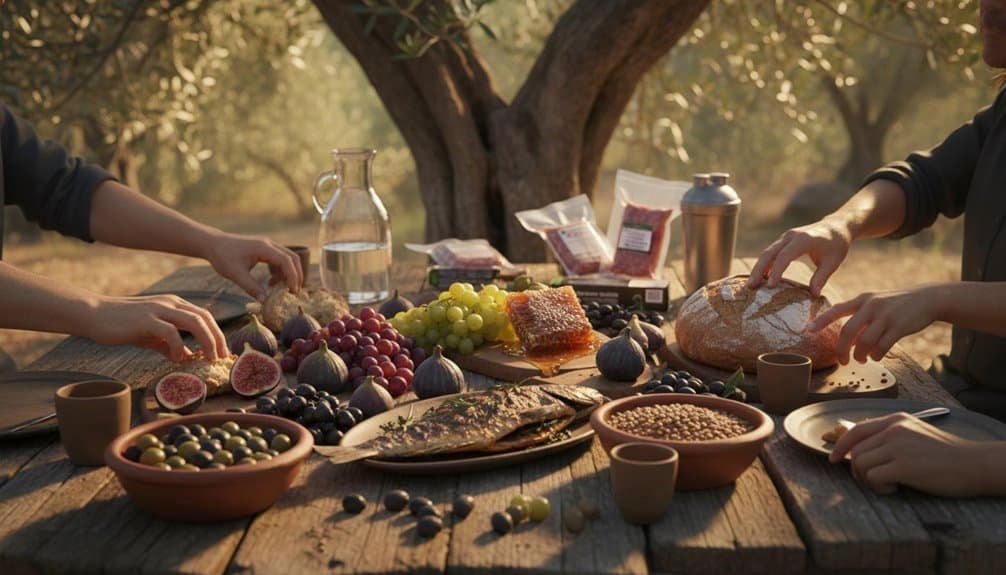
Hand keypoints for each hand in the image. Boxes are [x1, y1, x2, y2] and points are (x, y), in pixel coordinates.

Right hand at [86, 295, 227, 361]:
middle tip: (222, 358)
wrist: (95, 315)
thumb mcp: (152, 335)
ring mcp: (159, 309)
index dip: (217, 334)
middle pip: (205, 318)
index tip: (223, 353)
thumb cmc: (123, 326)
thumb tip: (186, 357)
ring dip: (207, 341)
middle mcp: (171, 303)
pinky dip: (179, 346)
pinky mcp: (146, 319)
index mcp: (175, 304)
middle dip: (218, 338)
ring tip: (209, 358)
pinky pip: (171, 332)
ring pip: (194, 322)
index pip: (204, 316)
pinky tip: (177, 358)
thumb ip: (169, 344)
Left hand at [202, 232, 301, 300]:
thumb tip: (265, 301)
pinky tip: (271, 283)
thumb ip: (251, 287)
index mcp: (263, 248)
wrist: (213, 244)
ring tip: (280, 289)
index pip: (286, 261)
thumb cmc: (223, 257)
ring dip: (287, 274)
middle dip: (296, 275)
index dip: (292, 276)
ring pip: (287, 259)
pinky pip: (279, 259)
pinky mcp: (264, 249)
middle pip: (292, 258)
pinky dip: (279, 271)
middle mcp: (269, 244)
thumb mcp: (236, 275)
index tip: (292, 291)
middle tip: (293, 291)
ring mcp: (267, 245)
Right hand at [747, 218, 852, 295]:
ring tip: (751, 285)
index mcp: (803, 240)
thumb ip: (821, 278)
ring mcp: (785, 237)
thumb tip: (813, 295)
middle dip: (758, 270)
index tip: (770, 286)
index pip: (785, 256)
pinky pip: (770, 253)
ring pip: (767, 253)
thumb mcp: (832, 262)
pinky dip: (764, 265)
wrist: (836, 226)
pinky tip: (760, 278)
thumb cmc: (836, 245)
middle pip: (769, 253)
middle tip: (751, 286)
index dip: (776, 270)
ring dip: (758, 268)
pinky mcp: (784, 241)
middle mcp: (791, 236)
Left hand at [808, 287, 940, 363]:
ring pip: (864, 342)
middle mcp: (871, 306)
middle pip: (847, 332)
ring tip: (861, 359)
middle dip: (841, 350)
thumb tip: (844, 336)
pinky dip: (876, 355)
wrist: (928, 298)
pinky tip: (876, 356)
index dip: (821, 321)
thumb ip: (859, 314)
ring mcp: (885, 316)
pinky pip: (882, 346)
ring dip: (860, 355)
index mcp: (862, 299)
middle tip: (842, 361)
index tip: (808, 330)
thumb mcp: (875, 301)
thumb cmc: (896, 304)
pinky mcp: (899, 327)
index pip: (836, 310)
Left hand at [828, 412, 990, 496]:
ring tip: (888, 484)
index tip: (833, 459)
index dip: (840, 446)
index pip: (856, 430)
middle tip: (871, 482)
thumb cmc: (948, 454)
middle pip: (854, 451)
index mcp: (896, 420)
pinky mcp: (905, 466)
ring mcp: (898, 447)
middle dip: (855, 470)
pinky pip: (872, 478)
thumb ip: (891, 437)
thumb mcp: (916, 434)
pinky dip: (878, 487)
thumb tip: (861, 449)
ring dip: (867, 480)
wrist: (976, 463)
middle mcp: (894, 429)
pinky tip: (895, 488)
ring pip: (859, 464)